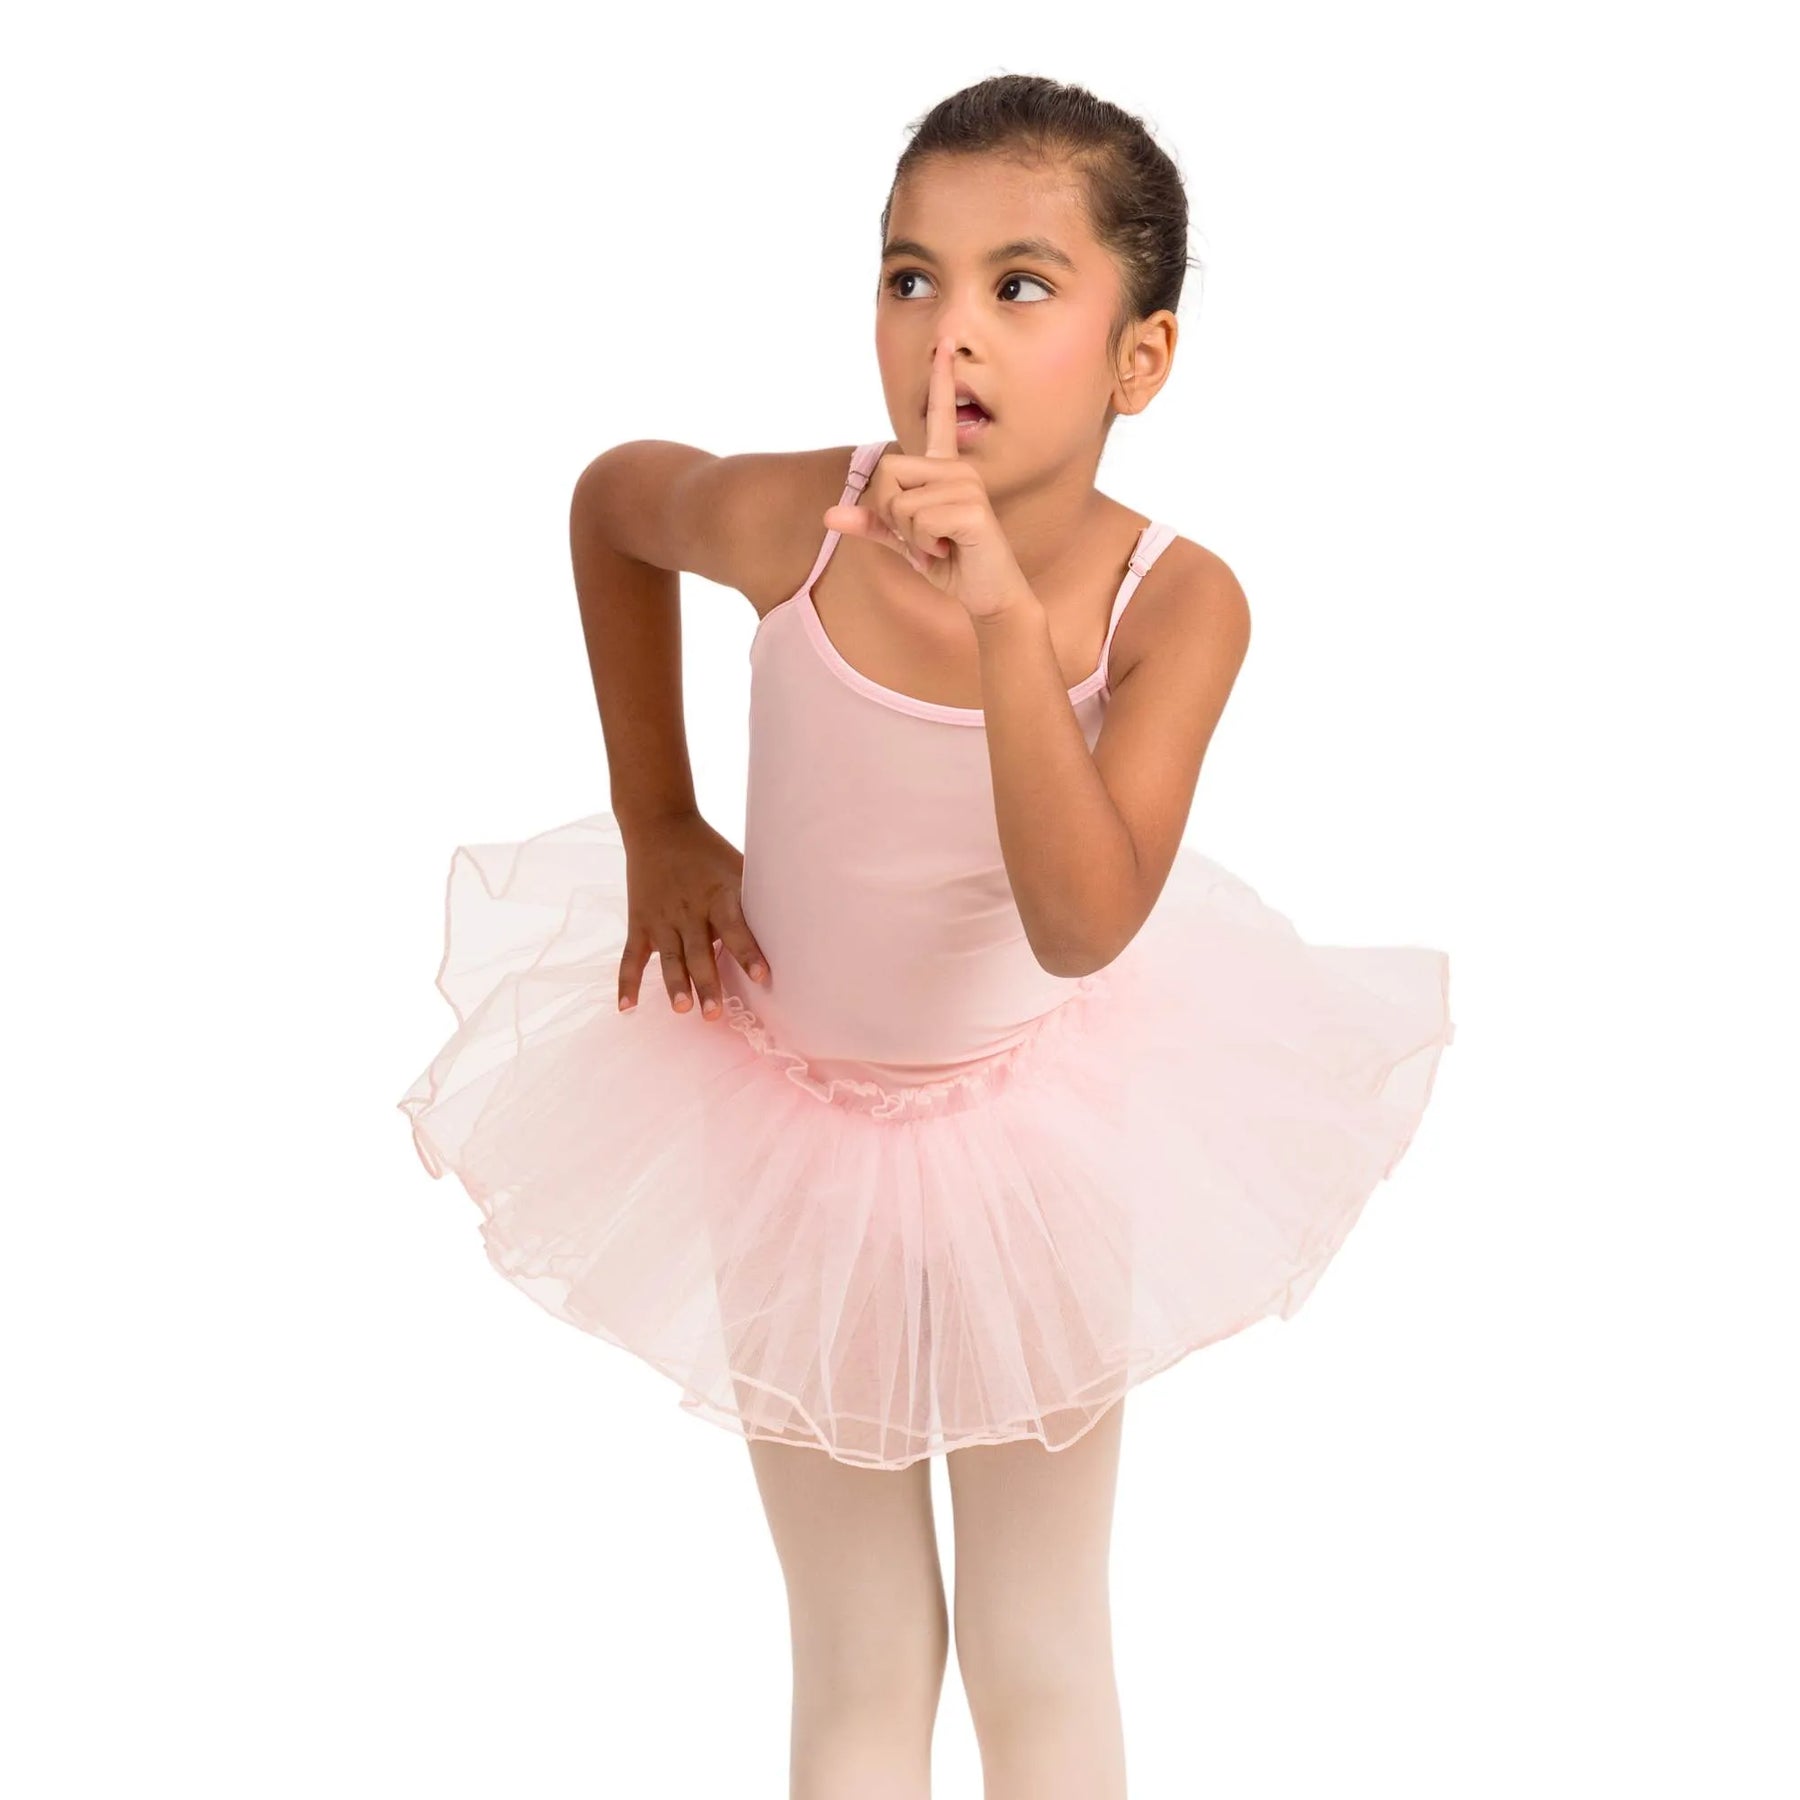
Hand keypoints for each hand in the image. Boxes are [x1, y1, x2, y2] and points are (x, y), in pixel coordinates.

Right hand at [615, 810, 769, 1018]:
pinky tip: (628, 1008)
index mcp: (718, 896)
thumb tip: (797, 923)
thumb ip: (757, 897)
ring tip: (683, 1009)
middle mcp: (689, 910)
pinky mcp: (639, 923)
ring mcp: (661, 918)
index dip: (748, 952)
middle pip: (699, 952)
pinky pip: (632, 957)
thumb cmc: (708, 850)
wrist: (659, 824)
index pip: (735, 927)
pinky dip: (627, 982)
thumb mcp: (737, 866)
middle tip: (714, 1014)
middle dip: (707, 983)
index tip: (762, 976)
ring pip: (669, 958)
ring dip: (675, 985)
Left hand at [822, 334, 1031, 621]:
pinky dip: (923, 547)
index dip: (940, 380)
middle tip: (922, 537)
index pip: (941, 417)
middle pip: (887, 472)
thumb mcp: (904, 542)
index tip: (944, 344)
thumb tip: (828, 515)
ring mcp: (967, 486)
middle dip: (889, 514)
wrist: (989, 594)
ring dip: (908, 536)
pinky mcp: (972, 509)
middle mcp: (958, 469)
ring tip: (940, 545)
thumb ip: (871, 524)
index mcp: (946, 470)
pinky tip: (949, 550)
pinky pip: (916, 522)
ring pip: (899, 503)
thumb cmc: (951, 563)